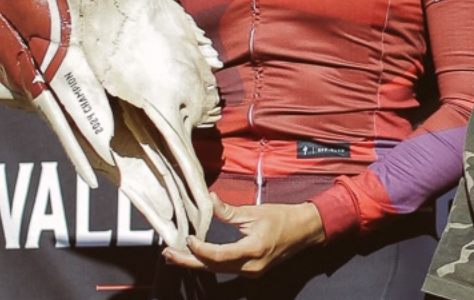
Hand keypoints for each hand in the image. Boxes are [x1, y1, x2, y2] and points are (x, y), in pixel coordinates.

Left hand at [161, 199, 325, 276]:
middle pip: (212, 267)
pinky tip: (196, 257)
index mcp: (252, 250)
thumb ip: (230, 211)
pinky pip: (225, 269)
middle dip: (188, 261)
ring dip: (196, 263)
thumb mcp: (254, 212)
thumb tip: (211, 200)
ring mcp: (251, 272)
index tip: (188, 239)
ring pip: (217, 270)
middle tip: (169, 254)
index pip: (218, 256)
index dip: (199, 250)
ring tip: (176, 256)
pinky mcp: (251, 271)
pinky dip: (209, 263)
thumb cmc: (282, 218)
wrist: (304, 230)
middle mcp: (250, 267)